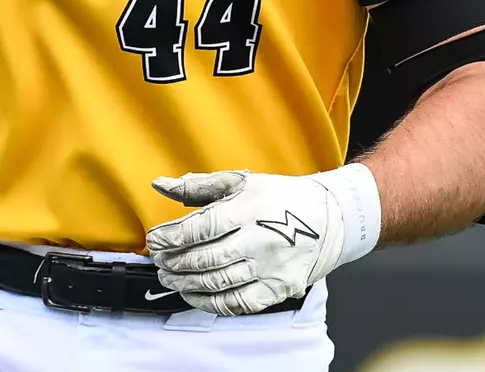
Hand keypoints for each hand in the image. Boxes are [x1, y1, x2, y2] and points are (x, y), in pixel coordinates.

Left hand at [144, 164, 380, 315]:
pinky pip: (238, 303)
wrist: (330, 219)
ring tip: (169, 278)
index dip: (173, 236)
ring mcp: (271, 268)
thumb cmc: (279, 197)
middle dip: (175, 263)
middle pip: (207, 258)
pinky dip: (210, 303)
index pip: (202, 227)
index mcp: (250, 208)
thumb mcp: (240, 182)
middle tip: (159, 262)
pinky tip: (193, 295)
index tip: (155, 240)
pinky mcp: (279, 288)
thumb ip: (197, 186)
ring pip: (219, 283)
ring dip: (186, 283)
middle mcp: (261, 240)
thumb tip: (159, 185)